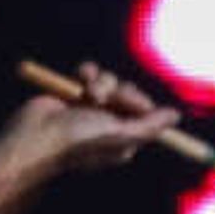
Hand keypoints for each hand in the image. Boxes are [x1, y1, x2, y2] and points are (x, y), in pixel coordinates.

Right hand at [2, 60, 184, 175]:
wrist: (39, 133)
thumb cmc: (79, 140)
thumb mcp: (120, 135)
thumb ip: (149, 126)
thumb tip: (175, 116)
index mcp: (123, 138)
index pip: (144, 111)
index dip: (140, 103)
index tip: (136, 106)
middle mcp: (109, 123)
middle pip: (129, 92)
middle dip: (118, 91)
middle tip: (103, 100)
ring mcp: (91, 108)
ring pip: (110, 80)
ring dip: (100, 83)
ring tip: (86, 94)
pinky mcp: (75, 93)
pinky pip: (91, 73)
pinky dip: (86, 72)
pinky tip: (78, 77)